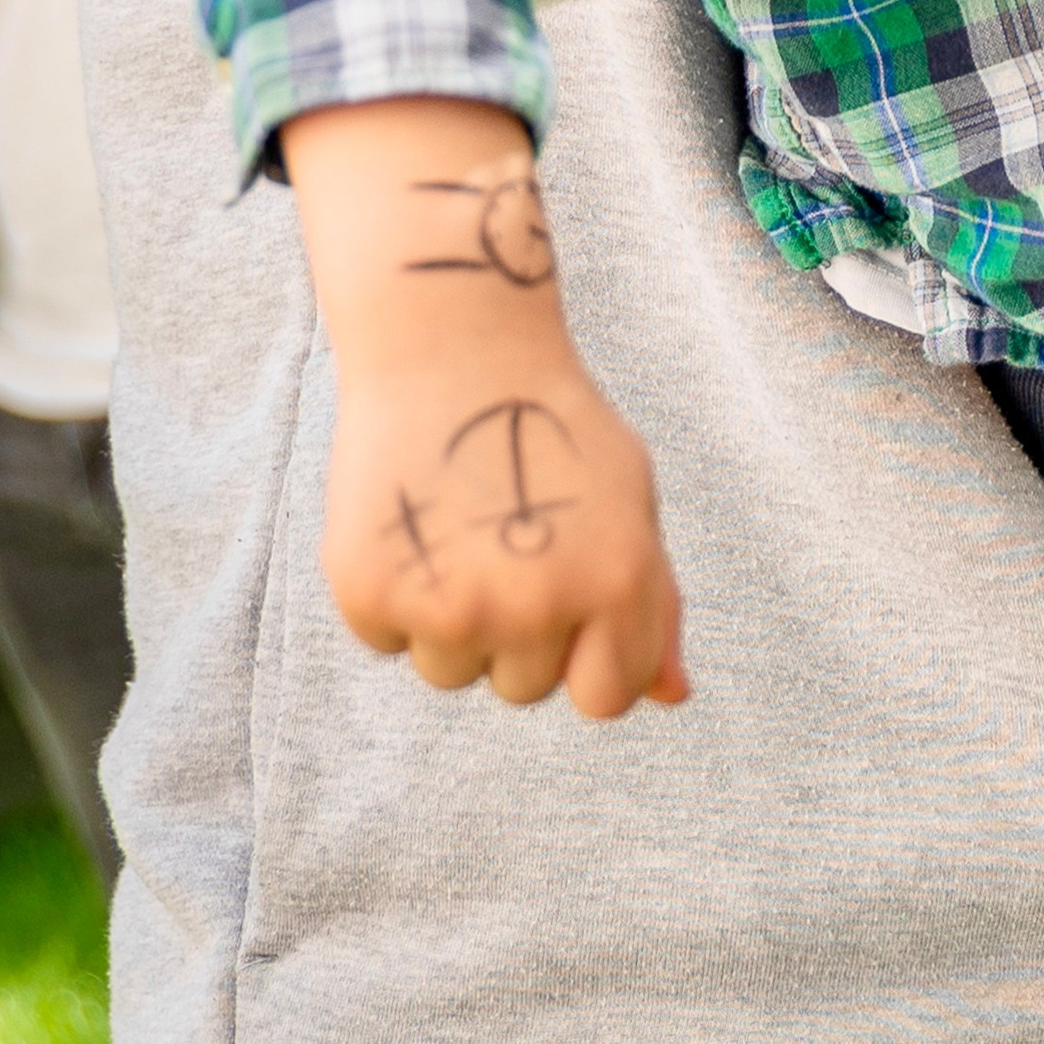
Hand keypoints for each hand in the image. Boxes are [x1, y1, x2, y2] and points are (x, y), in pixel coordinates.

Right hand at [323, 317, 686, 717]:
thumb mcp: (628, 496)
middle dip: (519, 628)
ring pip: (452, 672)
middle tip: (507, 532)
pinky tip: (410, 517)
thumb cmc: (552, 424)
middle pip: (523, 689)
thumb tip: (672, 697)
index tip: (568, 595)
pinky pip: (387, 640)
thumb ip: (654, 603)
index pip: (604, 698)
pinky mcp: (370, 594)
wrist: (453, 346)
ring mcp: (449, 606)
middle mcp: (536, 605)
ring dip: (453, 618)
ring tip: (459, 522)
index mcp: (616, 582)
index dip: (586, 652)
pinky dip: (393, 593)